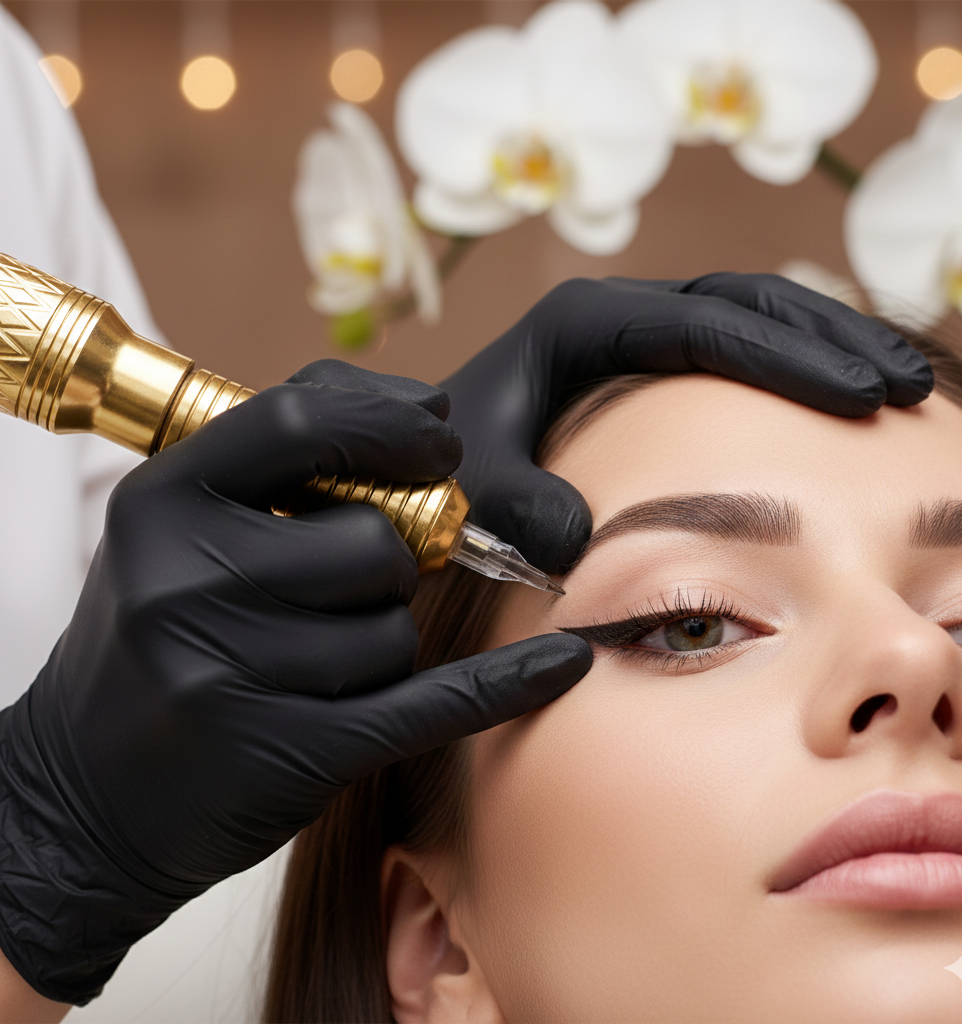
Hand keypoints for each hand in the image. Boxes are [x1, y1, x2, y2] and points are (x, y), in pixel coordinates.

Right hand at [0, 366, 589, 1003]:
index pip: (300, 421)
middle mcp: (184, 583)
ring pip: (393, 629)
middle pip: (373, 541)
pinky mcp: (286, 755)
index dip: (388, 424)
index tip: (441, 439)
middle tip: (342, 591)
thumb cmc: (158, 641)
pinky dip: (504, 683)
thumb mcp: (183, 532)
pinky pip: (429, 702)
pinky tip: (565, 662)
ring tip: (308, 666)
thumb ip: (286, 464)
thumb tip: (431, 415)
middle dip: (387, 564)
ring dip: (379, 642)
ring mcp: (230, 674)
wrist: (82, 795)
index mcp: (162, 503)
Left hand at [441, 273, 934, 574]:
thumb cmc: (450, 466)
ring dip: (828, 342)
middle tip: (902, 387)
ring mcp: (636, 329)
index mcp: (582, 324)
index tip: (857, 398)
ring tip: (902, 383)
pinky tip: (845, 394)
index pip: (701, 326)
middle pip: (743, 304)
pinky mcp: (648, 359)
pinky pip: (737, 345)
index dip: (785, 357)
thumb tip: (577, 538)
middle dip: (828, 341)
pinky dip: (798, 362)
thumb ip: (515, 506)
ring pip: (751, 314)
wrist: (427, 453)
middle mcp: (616, 311)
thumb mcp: (472, 486)